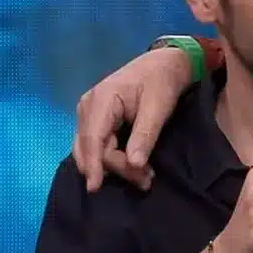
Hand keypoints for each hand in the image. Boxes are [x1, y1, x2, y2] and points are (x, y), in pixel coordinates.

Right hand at [73, 47, 193, 191]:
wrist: (164, 64)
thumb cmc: (162, 81)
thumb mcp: (158, 108)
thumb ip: (145, 135)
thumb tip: (134, 164)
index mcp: (101, 100)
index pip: (92, 139)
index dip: (93, 165)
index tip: (95, 188)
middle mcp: (88, 107)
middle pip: (90, 148)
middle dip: (113, 168)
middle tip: (146, 180)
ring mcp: (89, 113)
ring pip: (91, 149)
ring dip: (114, 166)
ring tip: (144, 177)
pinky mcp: (96, 120)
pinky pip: (97, 145)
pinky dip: (112, 159)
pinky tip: (133, 166)